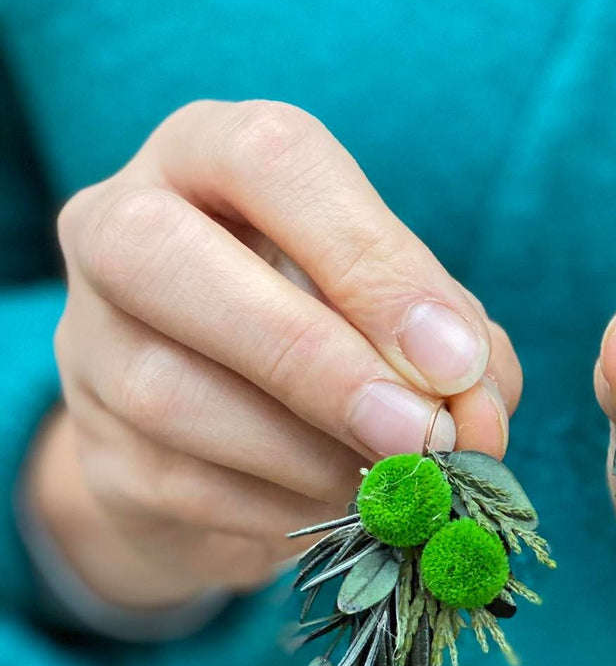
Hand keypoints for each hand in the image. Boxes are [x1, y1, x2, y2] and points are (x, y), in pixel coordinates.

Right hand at [30, 99, 521, 609]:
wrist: (223, 449)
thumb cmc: (332, 343)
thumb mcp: (397, 313)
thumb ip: (453, 343)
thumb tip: (476, 414)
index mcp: (207, 155)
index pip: (273, 158)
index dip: (370, 259)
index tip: (455, 359)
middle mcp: (118, 226)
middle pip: (168, 258)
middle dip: (317, 361)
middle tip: (422, 436)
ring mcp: (90, 345)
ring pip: (172, 395)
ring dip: (311, 455)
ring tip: (395, 484)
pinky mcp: (101, 454)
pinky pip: (189, 490)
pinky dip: (288, 510)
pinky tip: (341, 510)